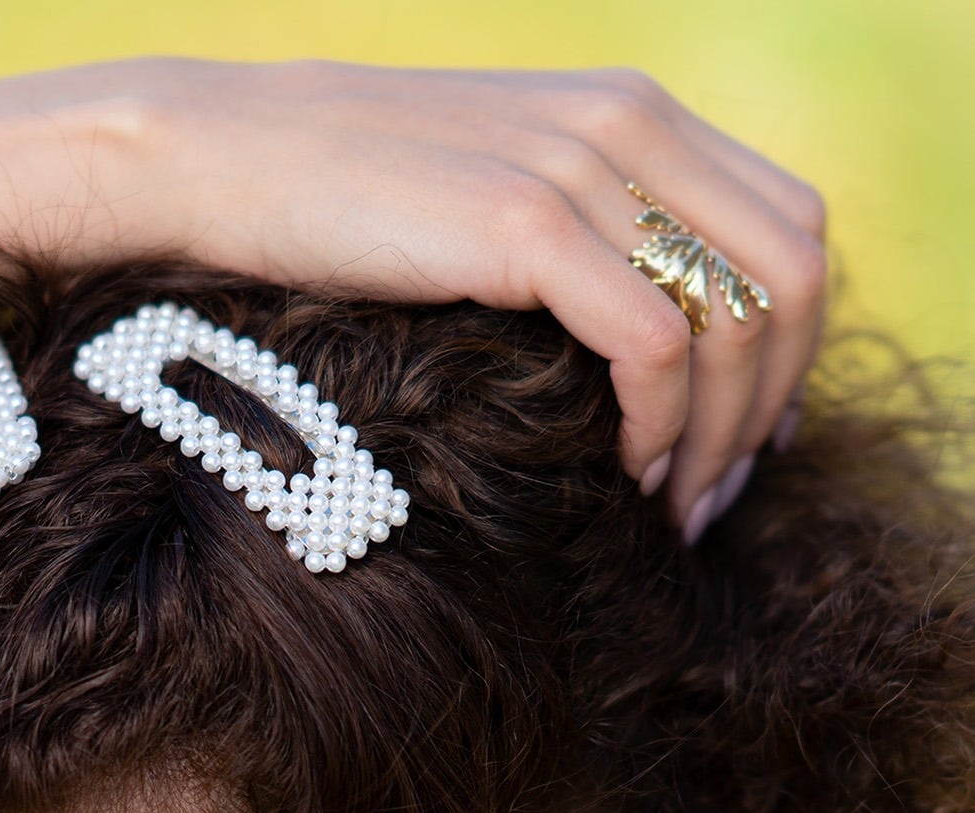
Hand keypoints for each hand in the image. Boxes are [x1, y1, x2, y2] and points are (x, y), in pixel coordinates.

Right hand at [0, 58, 826, 535]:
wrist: (212, 160)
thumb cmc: (328, 205)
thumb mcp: (475, 197)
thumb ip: (568, 232)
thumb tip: (625, 337)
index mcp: (627, 110)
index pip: (789, 222)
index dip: (788, 342)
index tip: (736, 434)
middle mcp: (626, 122)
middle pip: (794, 267)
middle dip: (775, 397)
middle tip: (714, 492)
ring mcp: (578, 166)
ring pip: (740, 311)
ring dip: (725, 430)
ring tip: (674, 506)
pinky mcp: (521, 224)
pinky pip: (655, 340)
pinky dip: (660, 424)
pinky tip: (622, 476)